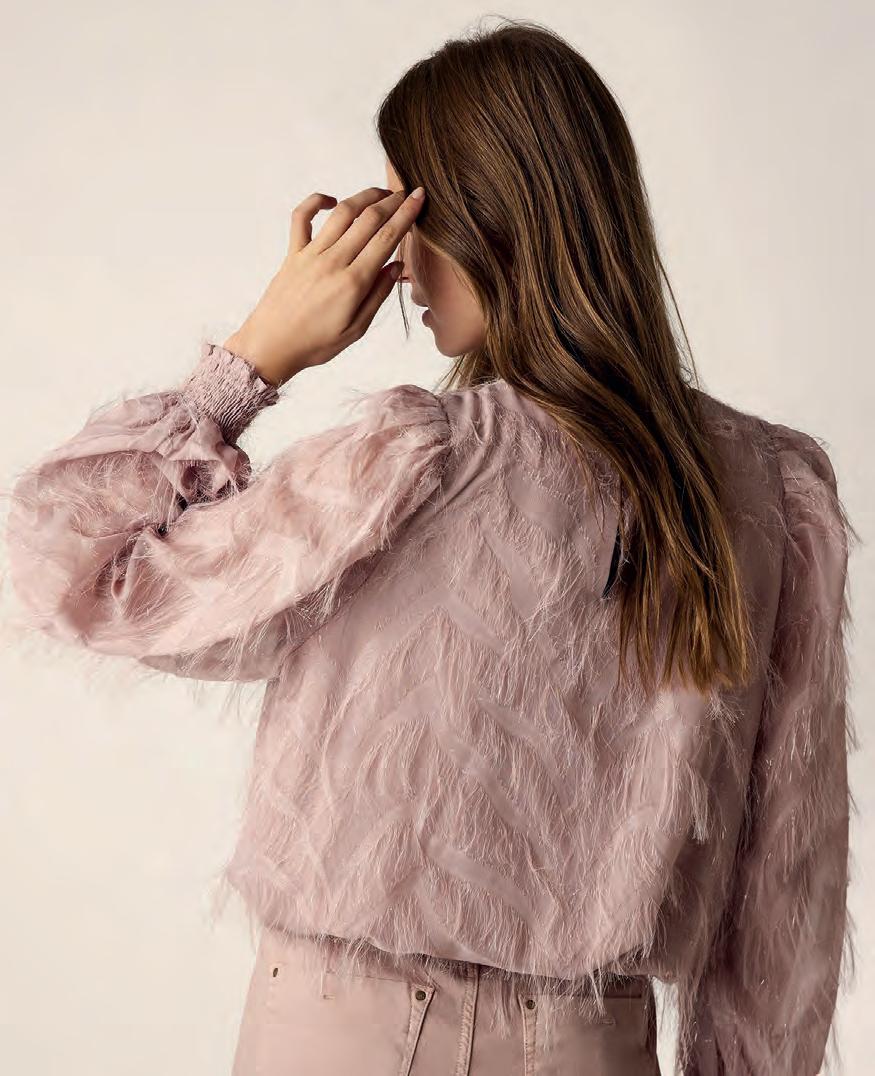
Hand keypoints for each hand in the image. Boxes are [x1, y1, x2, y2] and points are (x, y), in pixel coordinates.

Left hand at [223, 185, 425, 386]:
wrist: (271, 345)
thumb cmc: (315, 344)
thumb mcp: (356, 330)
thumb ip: (378, 295)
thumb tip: (397, 267)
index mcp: (353, 283)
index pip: (387, 238)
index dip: (406, 214)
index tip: (418, 198)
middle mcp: (333, 262)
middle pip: (368, 219)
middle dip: (391, 201)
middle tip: (405, 193)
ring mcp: (310, 254)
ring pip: (342, 213)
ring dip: (364, 197)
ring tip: (380, 194)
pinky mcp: (292, 253)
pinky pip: (301, 217)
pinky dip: (315, 201)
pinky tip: (331, 201)